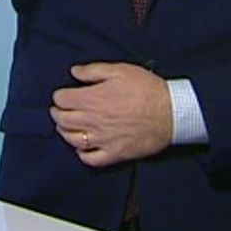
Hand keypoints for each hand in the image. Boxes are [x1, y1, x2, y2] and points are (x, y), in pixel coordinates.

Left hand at [50, 62, 172, 166]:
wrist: (173, 112)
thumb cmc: (147, 89)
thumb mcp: (120, 70)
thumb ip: (93, 71)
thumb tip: (74, 72)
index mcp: (92, 99)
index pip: (61, 99)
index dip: (60, 96)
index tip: (64, 95)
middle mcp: (93, 121)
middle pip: (62, 120)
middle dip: (57, 113)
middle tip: (60, 111)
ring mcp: (103, 139)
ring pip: (72, 140)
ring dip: (65, 132)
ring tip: (68, 127)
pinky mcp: (115, 153)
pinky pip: (90, 159)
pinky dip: (82, 154)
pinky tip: (83, 147)